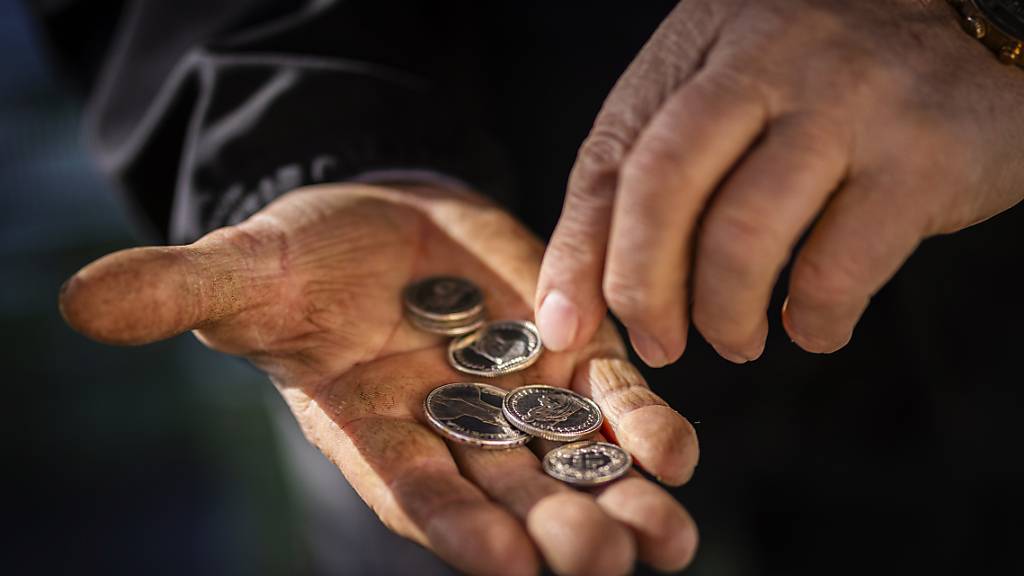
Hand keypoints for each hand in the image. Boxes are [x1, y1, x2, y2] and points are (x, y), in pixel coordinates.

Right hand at [60, 183, 699, 575]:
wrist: (381, 227)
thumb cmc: (305, 262)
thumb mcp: (249, 271)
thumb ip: (189, 293)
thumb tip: (84, 301)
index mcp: (376, 434)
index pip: (416, 493)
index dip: (455, 526)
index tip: (500, 560)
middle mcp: (455, 435)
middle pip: (511, 499)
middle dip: (559, 530)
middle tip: (605, 560)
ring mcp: (518, 401)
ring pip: (573, 466)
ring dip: (621, 501)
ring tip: (667, 536)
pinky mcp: (566, 358)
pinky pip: (610, 402)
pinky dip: (643, 427)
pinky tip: (676, 452)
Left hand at [535, 0, 1023, 364]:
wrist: (975, 25)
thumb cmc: (829, 76)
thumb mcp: (725, 93)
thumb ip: (650, 175)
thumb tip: (573, 303)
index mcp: (702, 42)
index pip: (611, 156)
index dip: (579, 254)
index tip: (565, 324)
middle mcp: (767, 60)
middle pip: (662, 188)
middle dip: (642, 289)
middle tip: (657, 343)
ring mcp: (847, 103)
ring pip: (743, 235)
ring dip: (724, 315)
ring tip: (733, 339)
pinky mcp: (921, 157)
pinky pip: (837, 269)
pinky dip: (811, 322)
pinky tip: (809, 324)